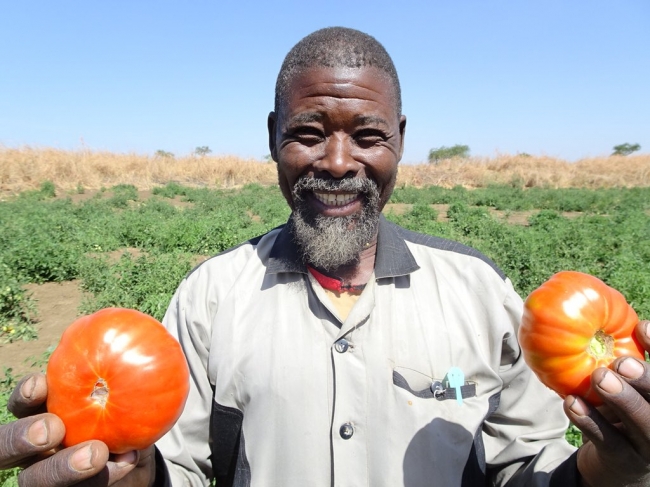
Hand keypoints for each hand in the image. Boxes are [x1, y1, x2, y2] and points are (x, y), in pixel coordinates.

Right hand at [1, 372, 154, 485]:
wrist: (135, 454)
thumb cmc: (125, 410)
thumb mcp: (129, 389)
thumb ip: (125, 374)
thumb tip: (145, 345)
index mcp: (42, 411)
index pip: (23, 402)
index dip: (25, 394)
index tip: (41, 385)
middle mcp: (34, 446)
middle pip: (5, 446)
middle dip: (21, 437)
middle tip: (52, 428)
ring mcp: (46, 475)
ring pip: (35, 479)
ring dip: (63, 467)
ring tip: (96, 453)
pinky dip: (105, 476)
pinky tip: (127, 460)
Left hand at [564, 320, 649, 486]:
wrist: (619, 463)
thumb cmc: (623, 410)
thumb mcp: (628, 385)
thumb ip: (623, 359)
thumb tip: (601, 317)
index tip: (642, 326)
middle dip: (646, 379)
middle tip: (621, 362)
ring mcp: (649, 446)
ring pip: (644, 423)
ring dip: (621, 399)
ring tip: (600, 377)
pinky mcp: (624, 460)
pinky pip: (608, 441)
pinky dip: (589, 421)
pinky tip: (571, 402)